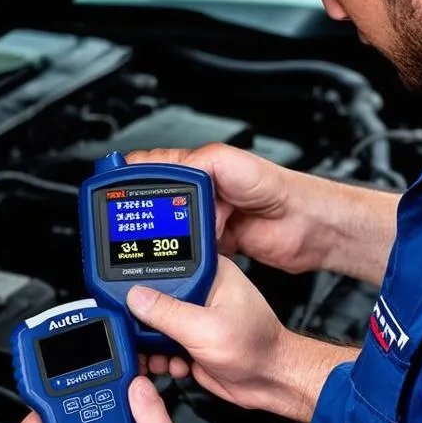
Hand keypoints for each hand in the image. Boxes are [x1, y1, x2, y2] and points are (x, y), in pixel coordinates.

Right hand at [126, 145, 323, 274]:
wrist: (306, 225)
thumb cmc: (277, 188)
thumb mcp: (230, 162)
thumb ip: (194, 163)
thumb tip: (164, 174)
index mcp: (200, 167)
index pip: (155, 169)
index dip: (134, 179)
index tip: (116, 192)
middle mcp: (204, 192)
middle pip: (160, 205)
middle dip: (147, 215)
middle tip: (132, 225)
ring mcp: (212, 220)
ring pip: (174, 231)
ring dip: (167, 239)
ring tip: (156, 244)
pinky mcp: (221, 245)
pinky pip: (192, 253)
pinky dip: (185, 257)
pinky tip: (181, 259)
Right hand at [129, 257, 351, 421]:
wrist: (271, 382)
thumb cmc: (257, 348)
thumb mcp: (207, 329)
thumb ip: (168, 313)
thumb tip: (135, 297)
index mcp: (210, 272)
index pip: (164, 266)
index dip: (142, 281)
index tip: (126, 300)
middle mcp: (201, 290)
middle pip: (154, 298)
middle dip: (144, 322)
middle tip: (141, 336)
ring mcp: (195, 316)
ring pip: (154, 325)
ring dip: (151, 345)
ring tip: (161, 355)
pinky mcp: (191, 340)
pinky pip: (162, 345)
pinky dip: (161, 358)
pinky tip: (174, 365)